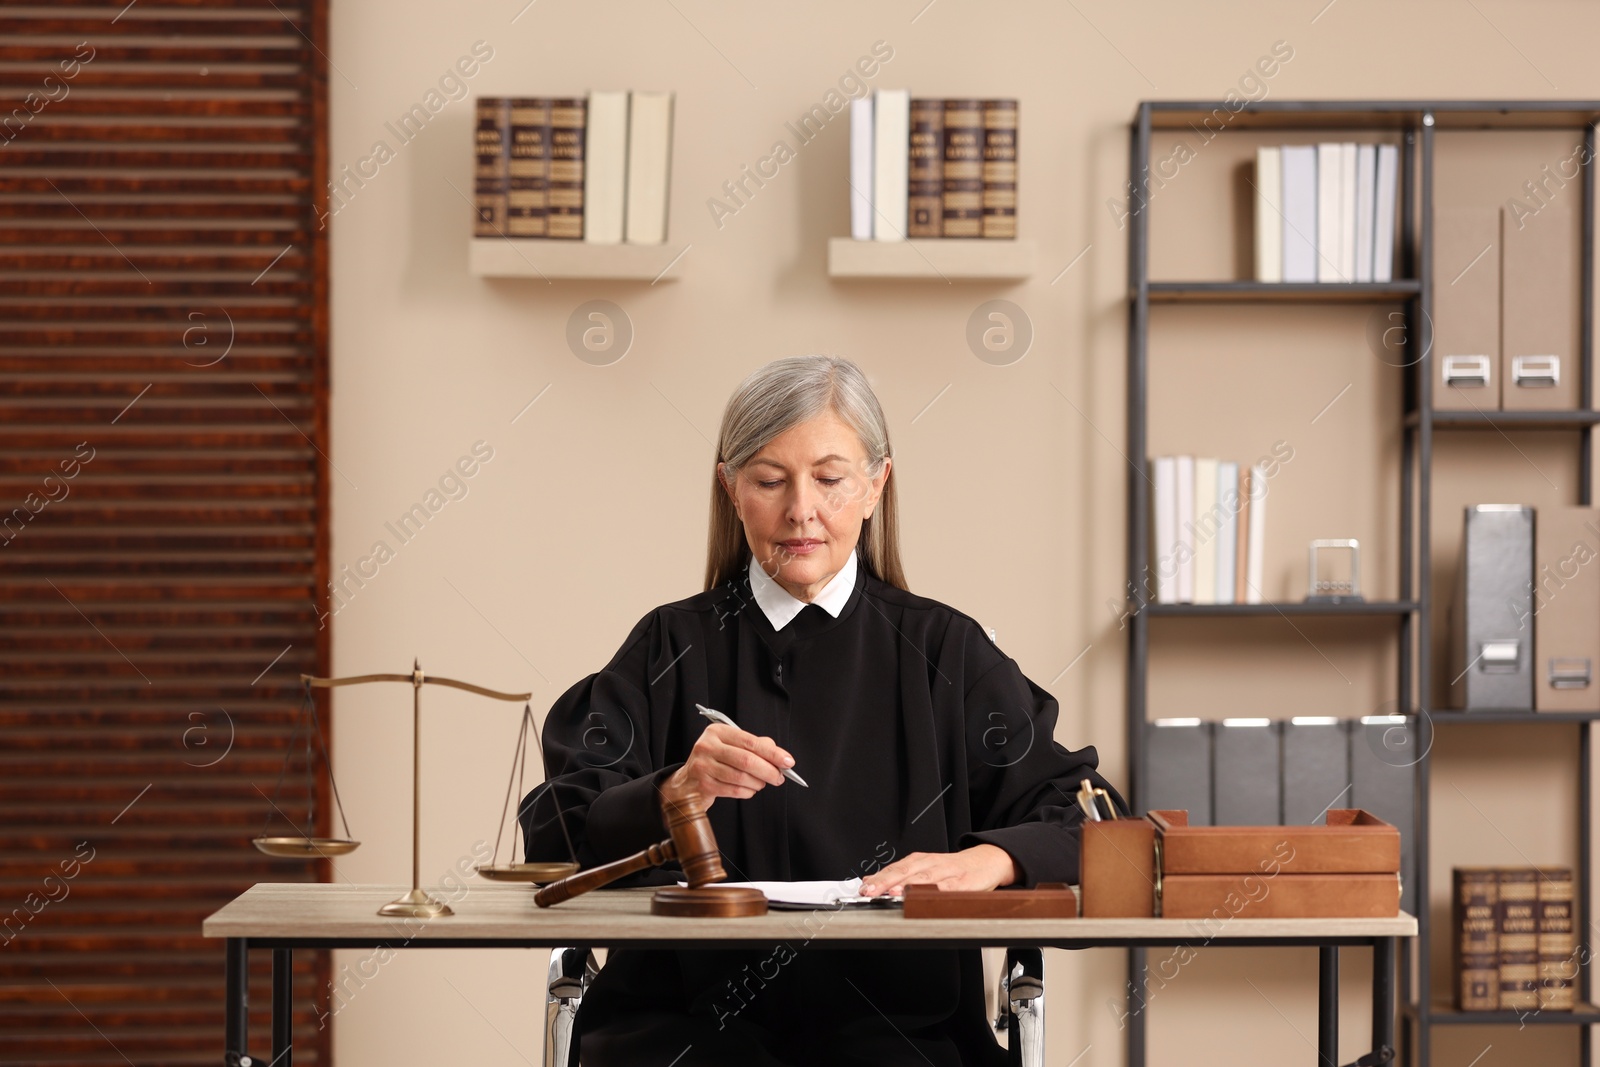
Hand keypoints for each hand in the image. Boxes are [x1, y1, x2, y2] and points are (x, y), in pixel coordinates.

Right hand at [667, 723, 793, 807]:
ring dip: (758, 783)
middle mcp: (707, 746)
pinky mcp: (703, 785)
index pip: (750, 741)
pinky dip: (747, 792)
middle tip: (779, 777)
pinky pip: (734, 790)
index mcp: (717, 732)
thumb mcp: (731, 747)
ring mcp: (703, 766)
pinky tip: (749, 790)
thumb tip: (779, 755)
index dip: (772, 753)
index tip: (787, 762)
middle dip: (768, 771)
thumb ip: (755, 747)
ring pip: (741, 777)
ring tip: (761, 784)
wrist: (687, 783)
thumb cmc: (714, 763)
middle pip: (746, 760)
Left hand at [859, 844, 1017, 896]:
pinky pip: (948, 888)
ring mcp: (947, 873)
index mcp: (919, 860)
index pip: (894, 868)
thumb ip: (900, 874)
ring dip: (908, 886)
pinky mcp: (963, 884)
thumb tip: (870, 880)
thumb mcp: (924, 867)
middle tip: (871, 891)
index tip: (864, 888)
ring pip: (924, 878)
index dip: (879, 878)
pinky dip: (936, 892)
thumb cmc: (952, 868)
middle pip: (905, 872)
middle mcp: (930, 864)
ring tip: (893, 893)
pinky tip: (927, 897)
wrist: (985, 861)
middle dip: (887, 882)